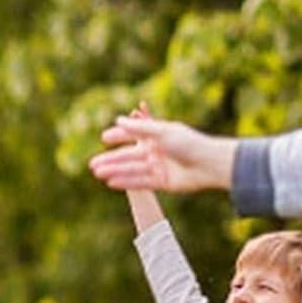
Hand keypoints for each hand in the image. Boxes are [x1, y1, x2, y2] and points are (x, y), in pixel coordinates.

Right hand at [88, 112, 237, 193]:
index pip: (134, 135)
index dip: (119, 136)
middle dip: (111, 159)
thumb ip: (139, 128)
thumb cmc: (188, 144)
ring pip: (132, 170)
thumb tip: (118, 120)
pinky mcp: (163, 183)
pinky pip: (141, 182)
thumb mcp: (161, 132)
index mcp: (158, 136)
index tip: (103, 138)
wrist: (210, 165)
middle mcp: (157, 151)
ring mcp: (160, 167)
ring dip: (115, 171)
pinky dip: (126, 182)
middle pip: (129, 156)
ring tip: (97, 173)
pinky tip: (111, 183)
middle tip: (92, 164)